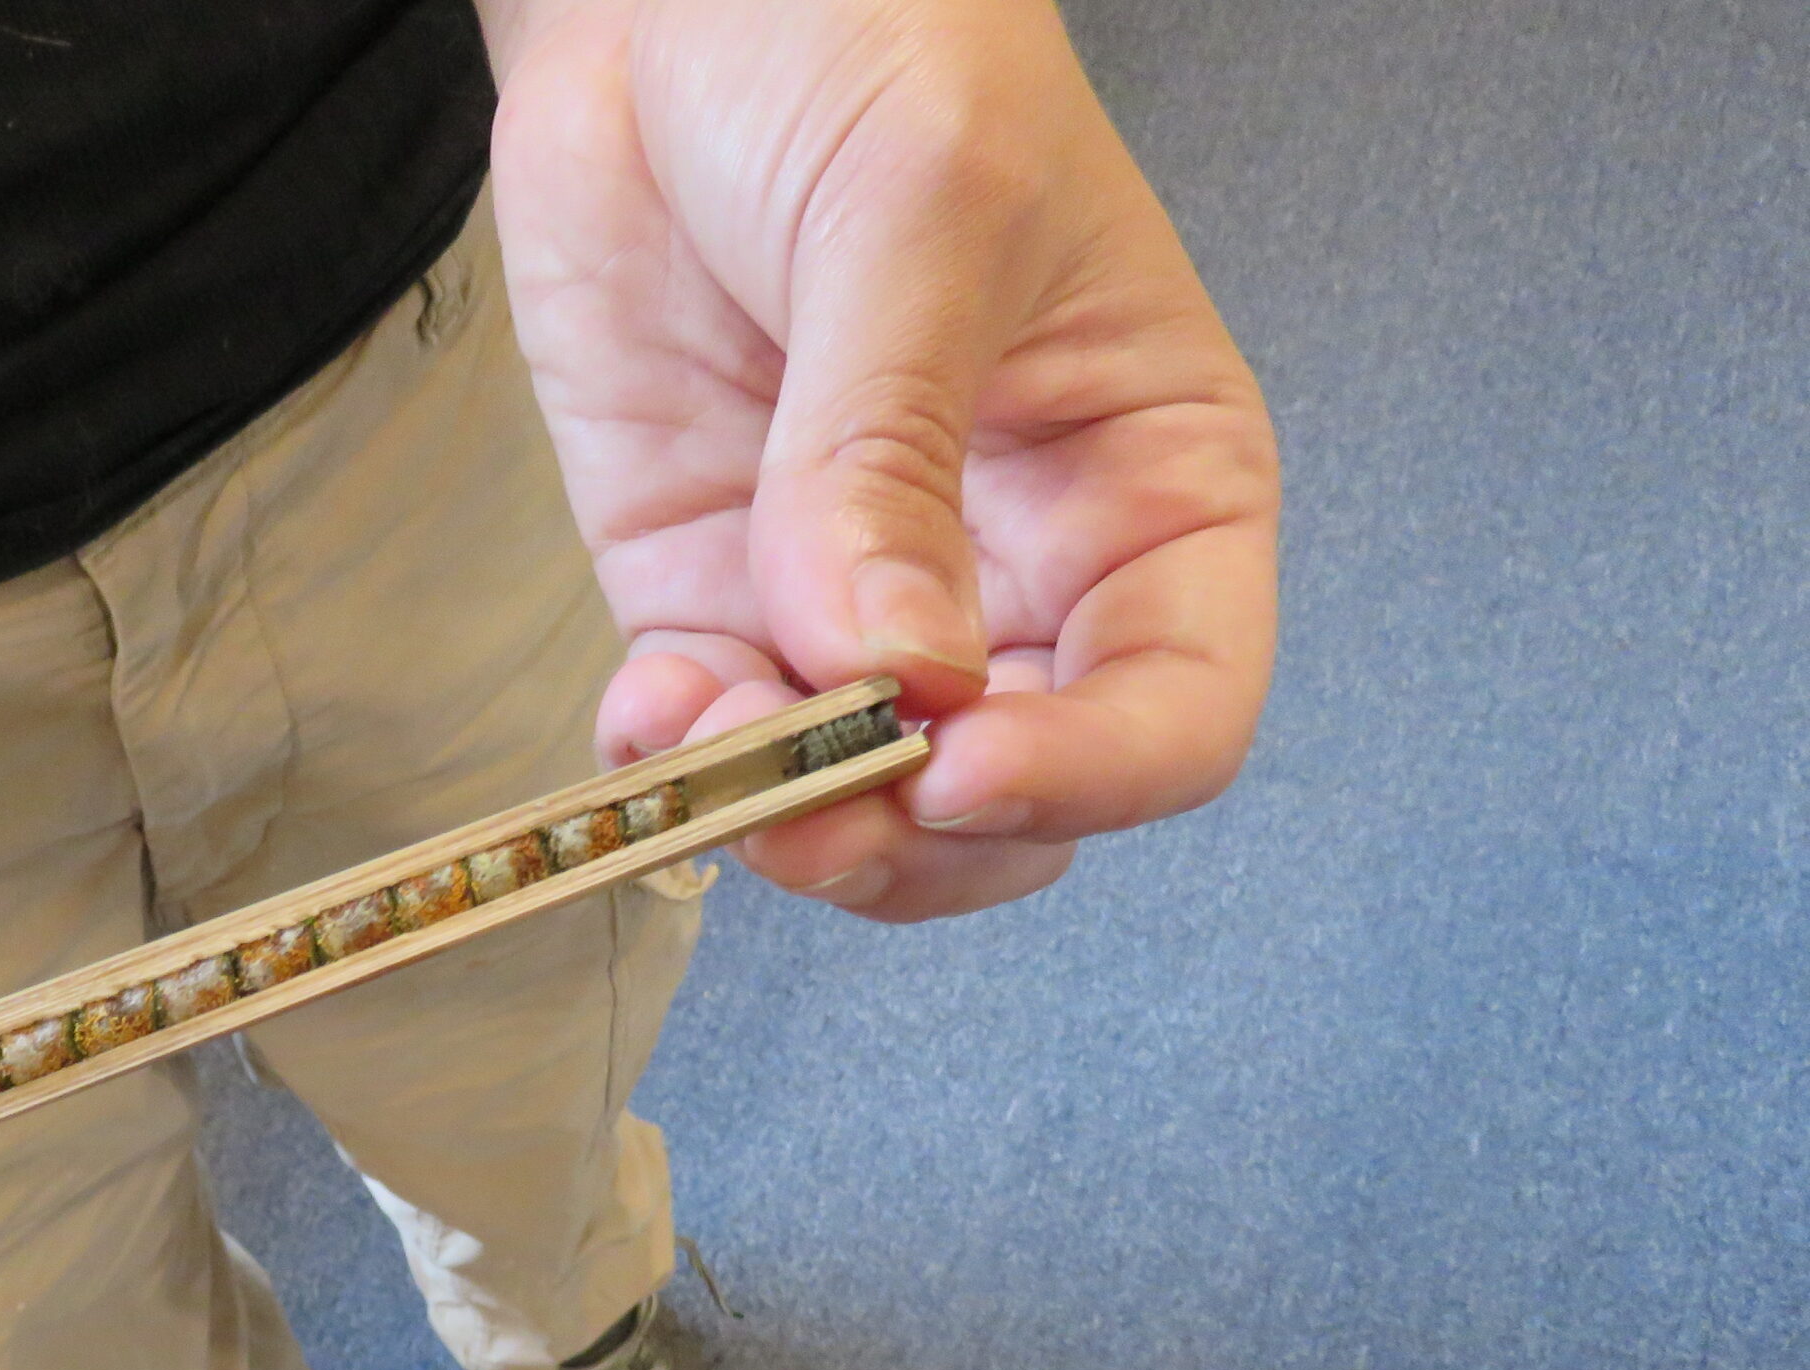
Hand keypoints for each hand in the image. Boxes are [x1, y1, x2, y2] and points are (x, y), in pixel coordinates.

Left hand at [488, 0, 1278, 919]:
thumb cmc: (868, 33)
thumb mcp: (918, 210)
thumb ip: (894, 449)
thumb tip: (895, 666)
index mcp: (1146, 481)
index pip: (1176, 707)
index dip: (1087, 774)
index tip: (961, 766)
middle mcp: (1016, 569)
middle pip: (1015, 802)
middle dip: (916, 834)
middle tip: (818, 809)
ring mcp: (855, 594)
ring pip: (859, 805)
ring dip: (783, 819)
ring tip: (707, 750)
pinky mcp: (713, 587)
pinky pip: (715, 734)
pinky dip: (680, 762)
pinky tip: (648, 717)